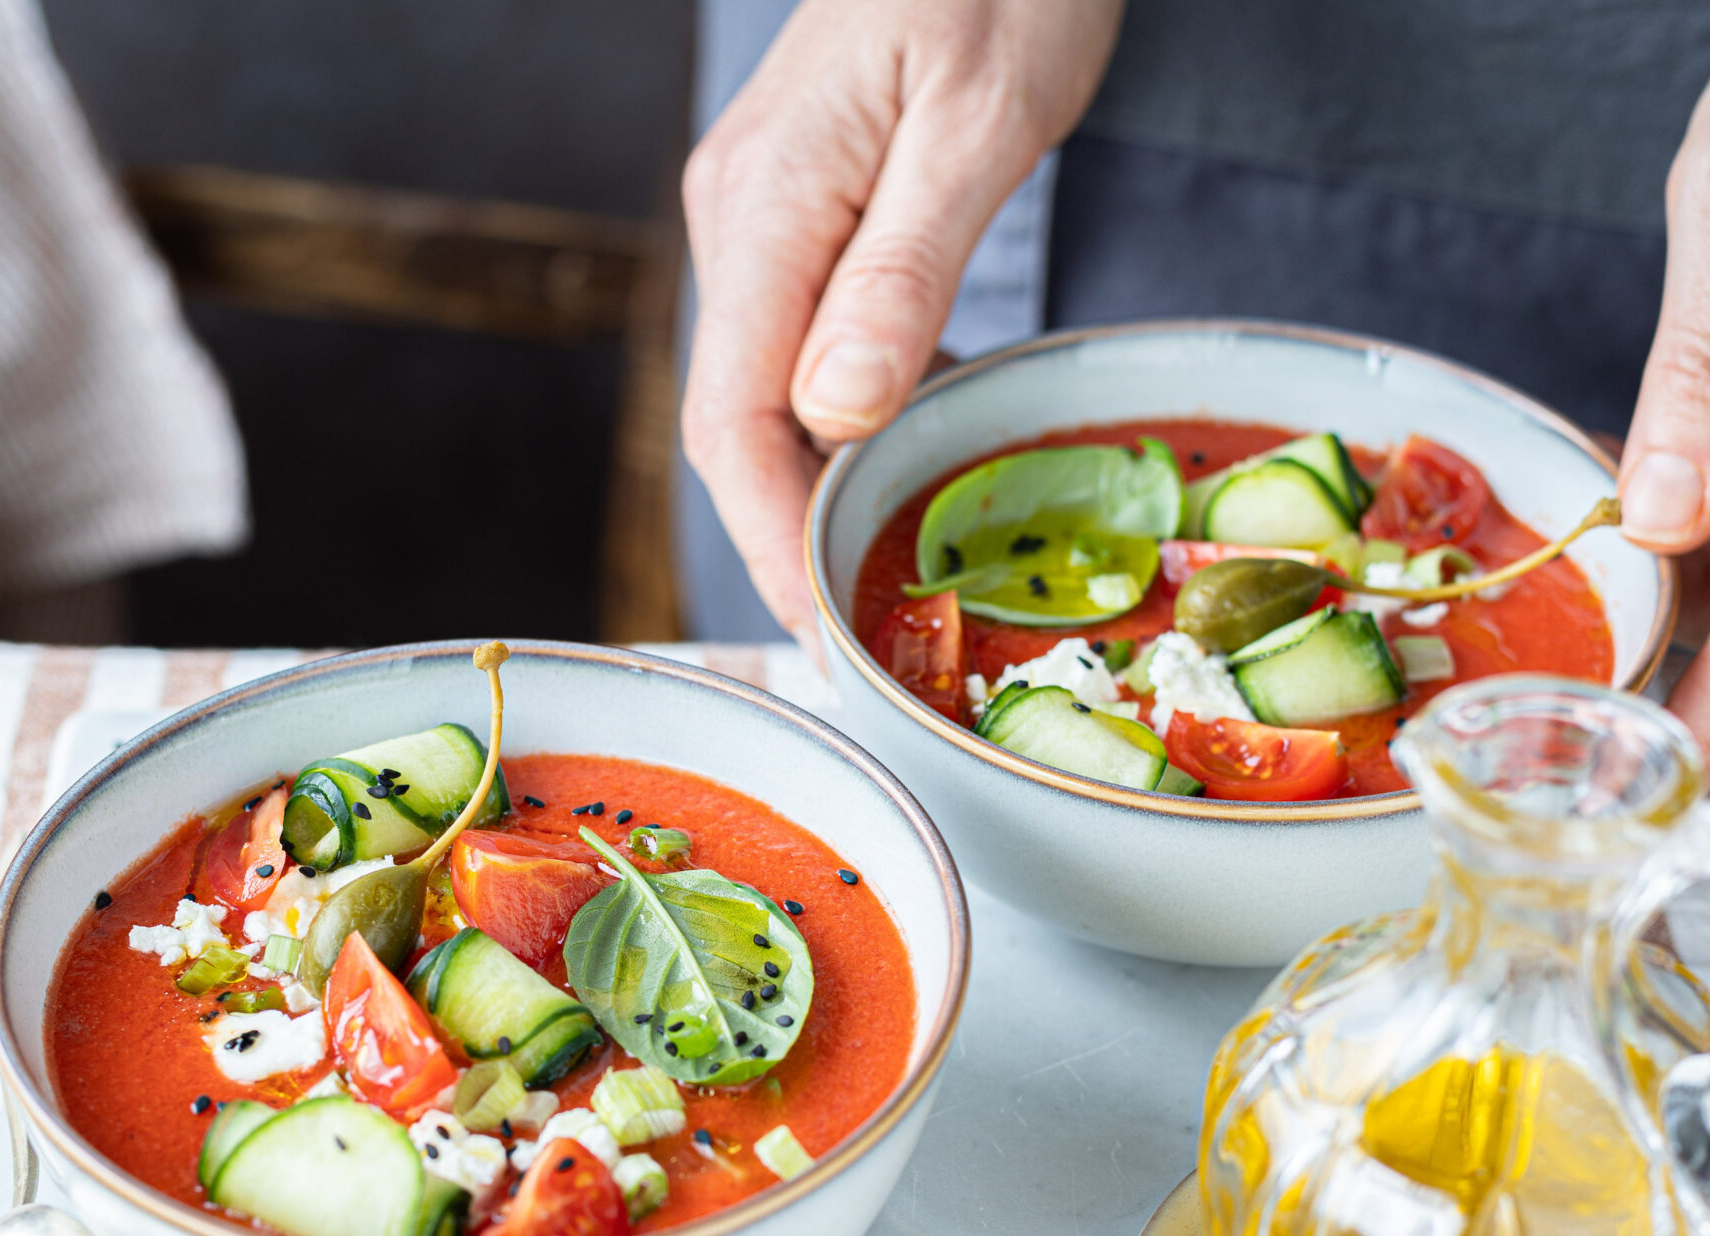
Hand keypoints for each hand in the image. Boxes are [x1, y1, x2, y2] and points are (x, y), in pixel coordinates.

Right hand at [680, 0, 1123, 642]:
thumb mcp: (977, 123)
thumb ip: (901, 272)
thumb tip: (832, 414)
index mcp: (769, 209)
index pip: (731, 420)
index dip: (767, 540)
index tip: (820, 630)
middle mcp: (744, 220)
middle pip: (738, 421)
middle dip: (789, 539)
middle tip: (860, 639)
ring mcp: (768, 215)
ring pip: (770, 390)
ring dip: (819, 487)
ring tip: (883, 577)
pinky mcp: (809, 209)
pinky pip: (808, 344)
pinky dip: (849, 419)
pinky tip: (906, 453)